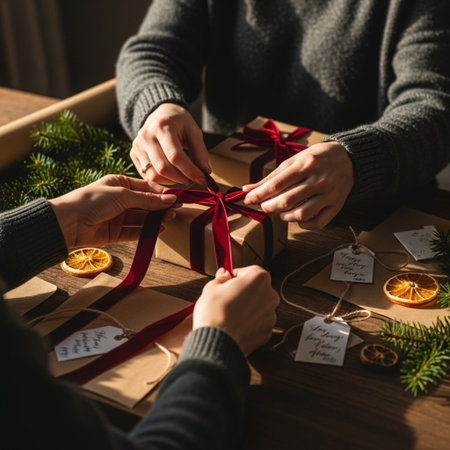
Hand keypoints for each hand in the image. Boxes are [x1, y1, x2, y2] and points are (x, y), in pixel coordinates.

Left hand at [48, 175, 177, 248]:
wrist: (68, 222)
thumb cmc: (92, 200)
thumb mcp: (123, 195)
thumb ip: (148, 200)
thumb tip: (170, 199)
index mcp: (120, 184)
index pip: (146, 187)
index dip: (162, 193)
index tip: (176, 199)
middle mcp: (120, 199)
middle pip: (146, 204)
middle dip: (161, 207)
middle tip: (176, 211)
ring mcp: (118, 217)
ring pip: (142, 218)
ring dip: (156, 219)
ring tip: (169, 219)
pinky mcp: (116, 233)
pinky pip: (135, 231)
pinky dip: (147, 231)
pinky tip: (159, 230)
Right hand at [131, 103, 210, 184]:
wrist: (161, 114)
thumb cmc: (179, 123)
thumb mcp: (194, 131)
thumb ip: (200, 152)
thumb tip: (205, 173)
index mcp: (162, 126)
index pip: (175, 156)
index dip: (190, 171)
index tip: (203, 179)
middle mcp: (146, 136)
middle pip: (163, 168)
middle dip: (182, 178)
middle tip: (193, 178)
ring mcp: (137, 146)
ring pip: (154, 175)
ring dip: (172, 181)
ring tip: (182, 176)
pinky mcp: (133, 155)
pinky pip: (147, 176)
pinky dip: (162, 180)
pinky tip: (171, 175)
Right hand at [193, 266, 278, 355]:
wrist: (217, 342)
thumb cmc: (214, 313)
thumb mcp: (212, 287)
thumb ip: (221, 278)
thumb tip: (224, 275)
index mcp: (259, 279)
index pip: (249, 270)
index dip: (236, 275)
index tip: (227, 281)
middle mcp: (270, 295)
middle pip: (257, 288)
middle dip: (244, 291)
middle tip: (227, 297)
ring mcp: (270, 315)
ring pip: (258, 306)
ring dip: (248, 306)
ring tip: (230, 312)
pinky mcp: (267, 332)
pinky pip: (258, 322)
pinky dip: (249, 322)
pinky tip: (235, 323)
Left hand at [243, 142, 353, 229]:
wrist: (349, 158)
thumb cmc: (316, 158)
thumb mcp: (294, 161)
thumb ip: (271, 177)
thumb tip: (247, 190)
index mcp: (306, 164)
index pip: (277, 184)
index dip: (259, 194)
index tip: (248, 200)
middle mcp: (319, 179)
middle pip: (287, 201)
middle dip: (269, 207)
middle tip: (265, 207)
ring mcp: (329, 194)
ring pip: (302, 214)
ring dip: (285, 217)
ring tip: (281, 212)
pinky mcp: (336, 205)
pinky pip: (318, 223)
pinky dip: (303, 224)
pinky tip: (297, 218)